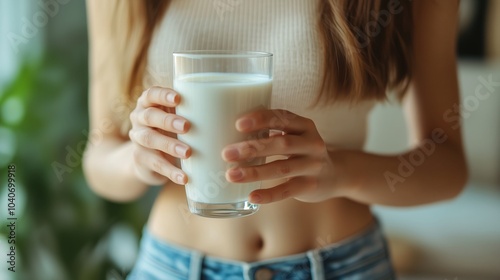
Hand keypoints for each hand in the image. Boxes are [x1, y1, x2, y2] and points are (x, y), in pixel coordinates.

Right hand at [129, 87, 190, 185]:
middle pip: (149, 116)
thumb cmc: (171, 130)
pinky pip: (155, 164)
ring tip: (187, 153)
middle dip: (168, 121)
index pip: (151, 94)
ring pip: (150, 139)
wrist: (148, 158)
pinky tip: (184, 177)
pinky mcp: (140, 159)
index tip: (178, 98)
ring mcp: (138, 139)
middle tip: (186, 126)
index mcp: (149, 103)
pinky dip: (171, 171)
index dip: (163, 95)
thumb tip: (229, 109)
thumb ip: (193, 112)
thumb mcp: (178, 117)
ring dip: (170, 145)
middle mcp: (139, 118)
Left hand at [222, 109, 336, 203]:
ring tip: (231, 175)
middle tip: (227, 153)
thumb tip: (227, 130)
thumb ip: (271, 132)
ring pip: (281, 168)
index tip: (238, 124)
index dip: (261, 120)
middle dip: (252, 148)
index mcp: (304, 126)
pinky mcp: (310, 186)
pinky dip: (268, 194)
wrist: (334, 175)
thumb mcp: (294, 136)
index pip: (282, 118)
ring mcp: (313, 166)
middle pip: (281, 144)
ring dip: (254, 172)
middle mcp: (312, 143)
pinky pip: (287, 190)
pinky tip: (251, 196)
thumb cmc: (301, 151)